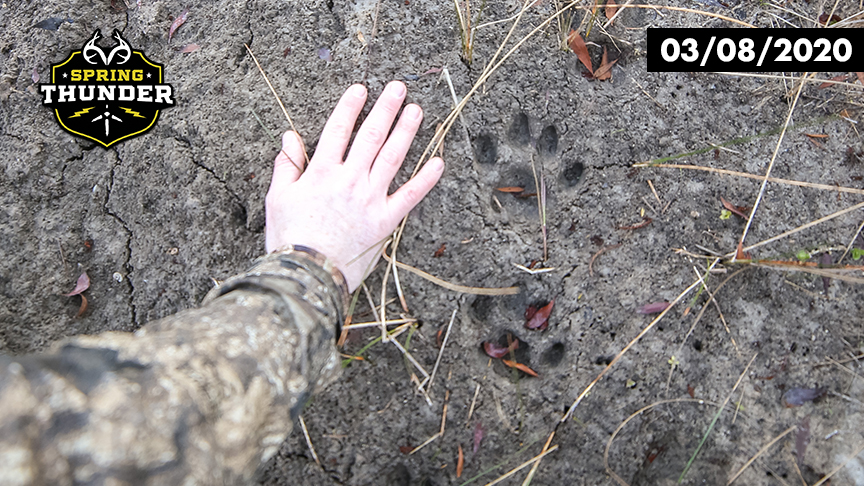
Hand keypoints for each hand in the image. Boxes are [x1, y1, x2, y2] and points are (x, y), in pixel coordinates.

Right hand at [265, 81, 443, 291]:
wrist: (309, 274)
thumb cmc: (290, 239)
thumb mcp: (278, 199)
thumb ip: (287, 166)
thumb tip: (289, 137)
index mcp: (321, 172)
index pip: (338, 130)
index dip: (350, 106)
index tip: (361, 89)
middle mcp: (348, 180)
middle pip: (370, 136)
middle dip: (385, 109)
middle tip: (398, 88)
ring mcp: (369, 199)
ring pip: (392, 158)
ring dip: (406, 131)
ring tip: (416, 111)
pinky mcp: (385, 221)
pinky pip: (410, 196)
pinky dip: (426, 179)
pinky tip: (438, 162)